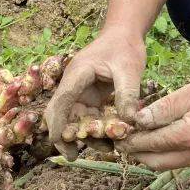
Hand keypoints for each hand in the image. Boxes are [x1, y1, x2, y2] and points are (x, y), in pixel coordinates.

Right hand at [44, 28, 146, 159]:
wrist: (125, 34)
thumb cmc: (124, 47)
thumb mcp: (129, 70)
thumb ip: (127, 94)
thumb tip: (130, 122)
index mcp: (77, 74)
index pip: (62, 101)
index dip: (59, 122)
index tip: (60, 141)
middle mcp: (74, 84)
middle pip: (61, 113)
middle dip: (65, 135)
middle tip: (73, 156)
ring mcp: (81, 92)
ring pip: (75, 119)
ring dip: (85, 135)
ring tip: (105, 149)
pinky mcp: (90, 97)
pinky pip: (88, 118)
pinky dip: (96, 129)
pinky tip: (110, 140)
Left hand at [116, 75, 189, 169]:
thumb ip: (165, 107)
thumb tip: (140, 119)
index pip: (151, 143)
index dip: (131, 139)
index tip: (118, 133)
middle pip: (154, 162)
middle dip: (136, 152)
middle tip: (123, 139)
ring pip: (167, 166)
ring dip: (150, 156)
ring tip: (139, 139)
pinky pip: (180, 163)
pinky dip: (166, 155)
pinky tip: (162, 139)